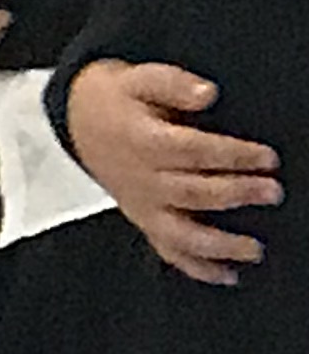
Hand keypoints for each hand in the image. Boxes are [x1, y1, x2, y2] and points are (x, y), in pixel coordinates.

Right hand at [64, 58, 282, 286]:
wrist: (80, 121)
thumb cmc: (116, 100)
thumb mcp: (140, 78)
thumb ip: (173, 84)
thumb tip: (206, 93)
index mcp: (144, 142)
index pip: (194, 151)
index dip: (232, 155)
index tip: (267, 158)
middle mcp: (143, 180)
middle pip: (194, 192)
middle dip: (237, 195)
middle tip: (272, 193)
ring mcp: (143, 206)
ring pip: (181, 233)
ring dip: (219, 245)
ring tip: (254, 249)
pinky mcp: (143, 220)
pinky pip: (168, 250)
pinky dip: (196, 268)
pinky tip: (227, 275)